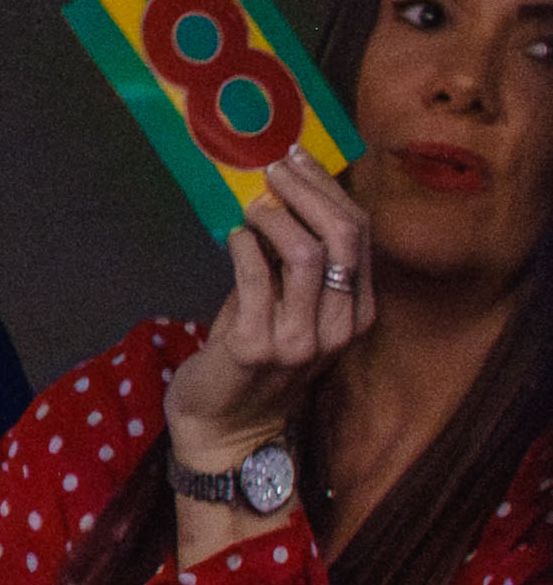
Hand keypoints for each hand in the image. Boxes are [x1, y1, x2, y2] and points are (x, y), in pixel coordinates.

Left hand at [168, 151, 371, 468]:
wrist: (225, 425)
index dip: (329, 190)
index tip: (299, 159)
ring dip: (276, 219)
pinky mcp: (259, 348)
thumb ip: (291, 261)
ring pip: (307, 255)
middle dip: (308, 192)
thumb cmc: (252, 354)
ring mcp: (302, 340)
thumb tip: (280, 194)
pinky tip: (233, 238)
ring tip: (252, 206)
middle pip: (343, 238)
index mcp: (357, 311)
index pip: (359, 236)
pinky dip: (244, 248)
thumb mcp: (285, 304)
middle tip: (274, 168)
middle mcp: (340, 326)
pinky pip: (256, 279)